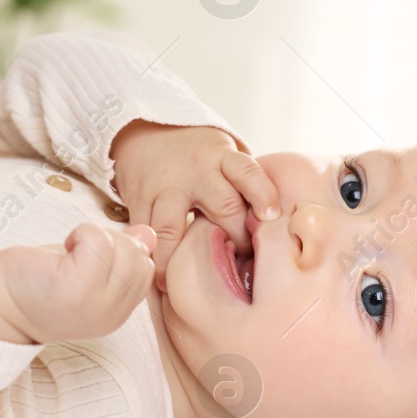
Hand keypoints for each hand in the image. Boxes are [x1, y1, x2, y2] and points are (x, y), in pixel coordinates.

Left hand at [0, 223, 155, 342]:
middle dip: (110, 241)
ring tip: (69, 253)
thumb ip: (121, 256)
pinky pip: (97, 240)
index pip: (146, 268)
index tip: (89, 257)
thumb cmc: (38, 283)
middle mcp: (112, 315)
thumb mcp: (88, 270)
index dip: (121, 251)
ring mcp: (95, 303)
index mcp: (118, 313)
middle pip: (138, 257)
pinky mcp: (76, 288)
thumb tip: (148, 235)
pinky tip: (63, 250)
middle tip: (77, 253)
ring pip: (121, 247)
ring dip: (92, 237)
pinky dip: (80, 234)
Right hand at [110, 121, 278, 289]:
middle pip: (221, 206)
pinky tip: (158, 281)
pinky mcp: (138, 201)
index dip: (262, 194)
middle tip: (241, 261)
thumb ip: (245, 186)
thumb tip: (278, 230)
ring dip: (178, 259)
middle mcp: (194, 171)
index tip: (272, 217)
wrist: (145, 132)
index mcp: (221, 158)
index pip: (247, 172)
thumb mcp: (224, 157)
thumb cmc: (199, 157)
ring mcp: (164, 187)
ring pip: (170, 227)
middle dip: (235, 238)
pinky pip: (144, 235)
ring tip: (181, 285)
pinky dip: (151, 259)